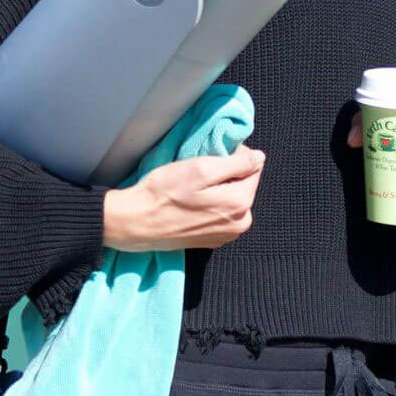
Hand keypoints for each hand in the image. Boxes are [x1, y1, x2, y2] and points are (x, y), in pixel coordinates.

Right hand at [103, 143, 265, 250]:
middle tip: (197, 172)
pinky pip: (220, 214)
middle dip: (226, 174)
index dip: (233, 156)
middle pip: (243, 185)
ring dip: (218, 189)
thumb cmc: (163, 194)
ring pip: (232, 199)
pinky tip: (190, 202)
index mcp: (240, 204)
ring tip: (192, 188)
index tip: (210, 156)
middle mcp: (240, 223)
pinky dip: (210, 204)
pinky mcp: (212, 240)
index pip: (253, 168)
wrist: (136, 222)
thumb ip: (236, 163)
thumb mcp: (200, 169)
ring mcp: (227, 235)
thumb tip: (259, 158)